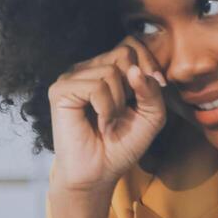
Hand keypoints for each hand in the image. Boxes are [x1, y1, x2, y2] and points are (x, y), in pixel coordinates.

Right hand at [48, 37, 167, 193]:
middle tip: (124, 112)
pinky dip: (106, 108)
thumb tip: (134, 69)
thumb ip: (152, 91)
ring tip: (109, 122)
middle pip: (124, 54)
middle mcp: (89, 68)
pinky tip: (100, 123)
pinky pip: (96, 86)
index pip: (131, 44)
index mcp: (108, 68)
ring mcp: (73, 77)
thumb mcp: (151, 116)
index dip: (148, 63)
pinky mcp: (61, 90)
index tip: (156, 89)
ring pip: (111, 71)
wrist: (99, 172)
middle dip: (134, 87)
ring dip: (118, 103)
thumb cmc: (122, 145)